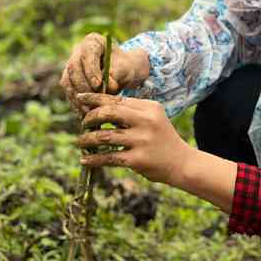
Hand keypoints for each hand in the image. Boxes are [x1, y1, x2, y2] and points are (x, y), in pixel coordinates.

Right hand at [60, 34, 149, 115]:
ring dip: (78, 98)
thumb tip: (108, 87)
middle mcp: (77, 51)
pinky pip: (68, 92)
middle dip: (83, 87)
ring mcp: (70, 66)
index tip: (98, 84)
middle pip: (74, 69)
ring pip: (68, 82)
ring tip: (88, 111)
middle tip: (93, 101)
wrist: (119, 72)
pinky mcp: (68, 80)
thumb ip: (116, 75)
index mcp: (92, 41)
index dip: (91, 70)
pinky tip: (83, 114)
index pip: (88, 54)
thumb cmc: (123, 67)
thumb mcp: (124, 68)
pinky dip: (76, 104)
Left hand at [75, 93, 191, 187]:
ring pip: (105, 136)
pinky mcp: (137, 160)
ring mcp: (142, 140)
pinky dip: (93, 159)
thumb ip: (131, 111)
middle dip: (91, 117)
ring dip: (88, 139)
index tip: (80, 98)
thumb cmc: (161, 138)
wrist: (180, 162)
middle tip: (82, 122)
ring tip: (80, 141)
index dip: (95, 98)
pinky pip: (108, 157)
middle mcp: (146, 121)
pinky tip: (84, 160)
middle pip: (110, 113)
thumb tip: (100, 107)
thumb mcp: (153, 118)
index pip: (117, 100)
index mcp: (149, 107)